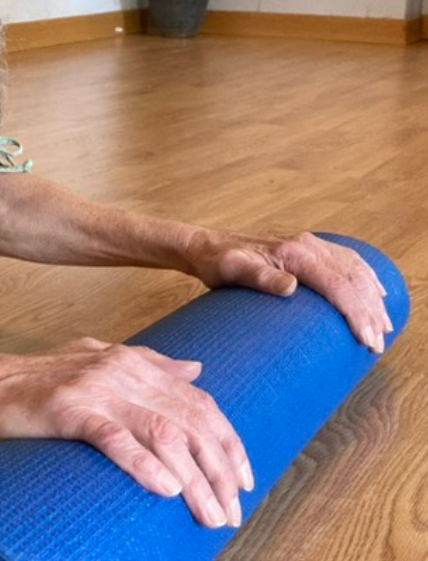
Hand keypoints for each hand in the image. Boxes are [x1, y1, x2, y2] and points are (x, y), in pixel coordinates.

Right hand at [0, 339, 252, 528]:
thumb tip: (196, 371)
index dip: (229, 443)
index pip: (199, 403)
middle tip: (230, 514)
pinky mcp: (67, 410)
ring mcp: (94, 389)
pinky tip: (165, 490)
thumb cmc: (34, 383)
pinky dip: (143, 464)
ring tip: (209, 515)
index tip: (244, 481)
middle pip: (191, 422)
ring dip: (194, 480)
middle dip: (219, 471)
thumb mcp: (97, 361)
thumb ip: (148, 363)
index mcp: (132, 363)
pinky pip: (114, 438)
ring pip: (163, 434)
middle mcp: (120, 372)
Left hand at [185, 230, 391, 352]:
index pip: (338, 285)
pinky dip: (366, 278)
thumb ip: (259, 277)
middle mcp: (308, 246)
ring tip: (383, 325)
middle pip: (353, 279)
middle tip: (376, 344)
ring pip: (355, 270)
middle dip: (370, 312)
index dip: (356, 313)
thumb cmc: (217, 263)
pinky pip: (347, 262)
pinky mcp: (308, 249)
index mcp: (295, 253)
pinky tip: (375, 292)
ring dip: (373, 297)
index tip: (367, 340)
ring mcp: (311, 245)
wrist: (207, 247)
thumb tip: (291, 288)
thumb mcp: (232, 271)